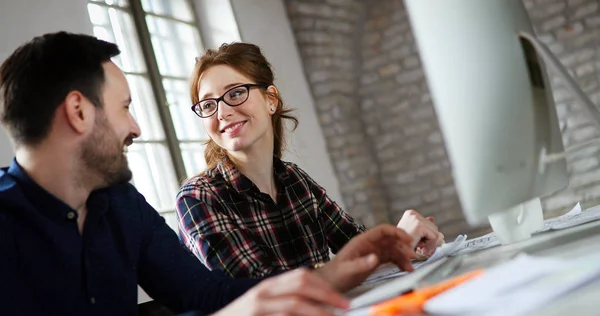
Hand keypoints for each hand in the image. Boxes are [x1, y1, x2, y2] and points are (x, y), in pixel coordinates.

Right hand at [212, 268, 347, 315]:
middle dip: (327, 295)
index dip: (325, 286)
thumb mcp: (266, 305)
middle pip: (301, 284)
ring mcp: (257, 306)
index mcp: (270, 285)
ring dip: (317, 313)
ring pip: (293, 305)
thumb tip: (320, 307)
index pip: (302, 276)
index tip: (343, 299)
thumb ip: (288, 302)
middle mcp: (264, 292)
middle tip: (345, 307)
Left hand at [313, 224, 415, 291]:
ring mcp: (372, 252)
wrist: (330, 282)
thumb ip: (361, 264)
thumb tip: (375, 258)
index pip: (382, 230)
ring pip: (393, 250)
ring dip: (403, 256)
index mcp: (362, 241)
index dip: (396, 232)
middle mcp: (369, 244)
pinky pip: (390, 258)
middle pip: (390, 240)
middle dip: (403, 246)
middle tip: (412, 256)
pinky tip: (405, 268)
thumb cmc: (336, 274)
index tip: (408, 238)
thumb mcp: (347, 269)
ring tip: (410, 267)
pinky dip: (399, 262)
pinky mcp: (374, 261)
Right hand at [397, 210, 444, 255]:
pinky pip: (435, 237)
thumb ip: (424, 227)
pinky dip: (429, 245)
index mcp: (410, 213)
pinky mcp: (419, 226)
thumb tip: (432, 218)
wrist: (396, 254)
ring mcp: (415, 218)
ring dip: (428, 243)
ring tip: (416, 244)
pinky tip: (418, 245)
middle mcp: (412, 213)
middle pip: (434, 227)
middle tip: (416, 243)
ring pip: (436, 233)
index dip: (426, 236)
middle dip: (428, 239)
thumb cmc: (403, 247)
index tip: (415, 240)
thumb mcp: (415, 235)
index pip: (429, 223)